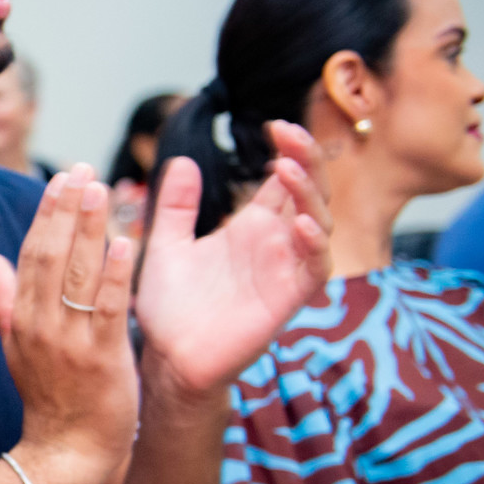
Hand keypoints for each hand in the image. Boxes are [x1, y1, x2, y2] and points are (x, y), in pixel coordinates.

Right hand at [0, 168, 140, 483]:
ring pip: (77, 275)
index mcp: (23, 320)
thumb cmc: (50, 399)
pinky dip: (114, 275)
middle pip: (50, 256)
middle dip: (66, 210)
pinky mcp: (101, 358)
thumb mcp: (17, 349)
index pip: (31, 256)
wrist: (66, 452)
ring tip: (100, 190)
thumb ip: (5, 302)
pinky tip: (125, 243)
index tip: (60, 179)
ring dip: (89, 229)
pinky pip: (107, 309)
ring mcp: (70, 342)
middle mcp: (41, 326)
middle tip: (82, 170)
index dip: (46, 215)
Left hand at [135, 122, 330, 396]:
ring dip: (309, 195)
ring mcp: (283, 271)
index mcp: (249, 227)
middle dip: (305, 161)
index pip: (283, 180)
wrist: (166, 357)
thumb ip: (175, 206)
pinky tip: (299, 224)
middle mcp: (273, 244)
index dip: (288, 151)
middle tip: (289, 133)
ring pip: (318, 223)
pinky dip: (312, 245)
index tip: (276, 126)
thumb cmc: (169, 306)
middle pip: (308, 193)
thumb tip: (180, 160)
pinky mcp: (287, 300)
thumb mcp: (166, 245)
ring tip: (289, 169)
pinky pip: (314, 269)